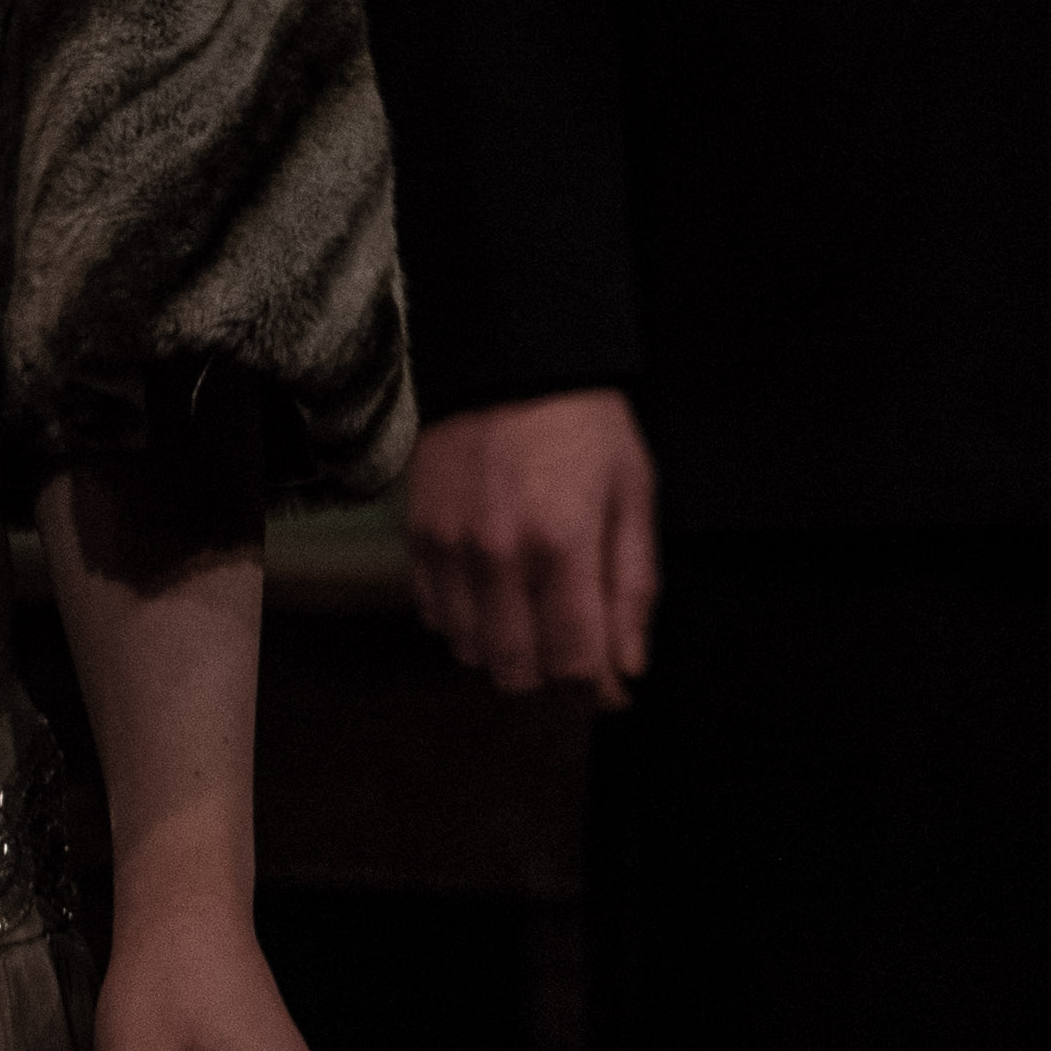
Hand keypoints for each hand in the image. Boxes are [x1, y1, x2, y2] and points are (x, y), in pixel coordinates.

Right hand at [403, 387, 654, 705]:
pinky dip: (464, 622)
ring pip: (470, 651)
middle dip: (552, 680)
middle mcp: (497, 555)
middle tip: (574, 655)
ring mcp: (448, 546)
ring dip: (506, 652)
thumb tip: (628, 668)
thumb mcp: (633, 494)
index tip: (611, 690)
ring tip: (533, 620)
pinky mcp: (417, 534)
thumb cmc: (585, 424)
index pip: (574, 665)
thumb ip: (632, 588)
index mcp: (562, 546)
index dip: (596, 693)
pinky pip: (433, 614)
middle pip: (516, 671)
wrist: (508, 356)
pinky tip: (492, 595)